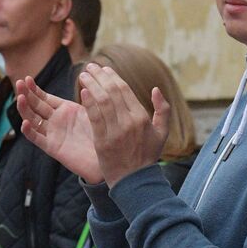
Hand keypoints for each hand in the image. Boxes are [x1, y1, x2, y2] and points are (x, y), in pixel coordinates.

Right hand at [15, 76, 103, 183]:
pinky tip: (25, 122)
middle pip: (35, 106)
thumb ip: (88, 96)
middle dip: (26, 94)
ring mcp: (52, 133)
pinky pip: (37, 139)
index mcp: (64, 110)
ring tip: (20, 97)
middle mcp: (55, 121)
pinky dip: (29, 131)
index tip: (27, 78)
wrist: (107, 157)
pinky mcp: (52, 147)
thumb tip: (86, 77)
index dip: (34, 89)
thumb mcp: (94, 110)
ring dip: (24, 109)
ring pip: (32, 119)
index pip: (44, 97)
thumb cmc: (102, 133)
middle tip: (18, 83)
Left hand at [77, 64, 169, 186]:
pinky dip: (88, 103)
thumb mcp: (162, 133)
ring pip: (101, 102)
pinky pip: (94, 118)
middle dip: (99, 76)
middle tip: (90, 67)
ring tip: (83, 75)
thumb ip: (163, 110)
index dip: (112, 77)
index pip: (124, 90)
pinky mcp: (102, 141)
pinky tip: (83, 92)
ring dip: (91, 85)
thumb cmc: (148, 156)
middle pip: (111, 92)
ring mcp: (115, 132)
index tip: (104, 69)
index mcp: (142, 118)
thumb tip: (156, 89)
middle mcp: (129, 122)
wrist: (134, 181)